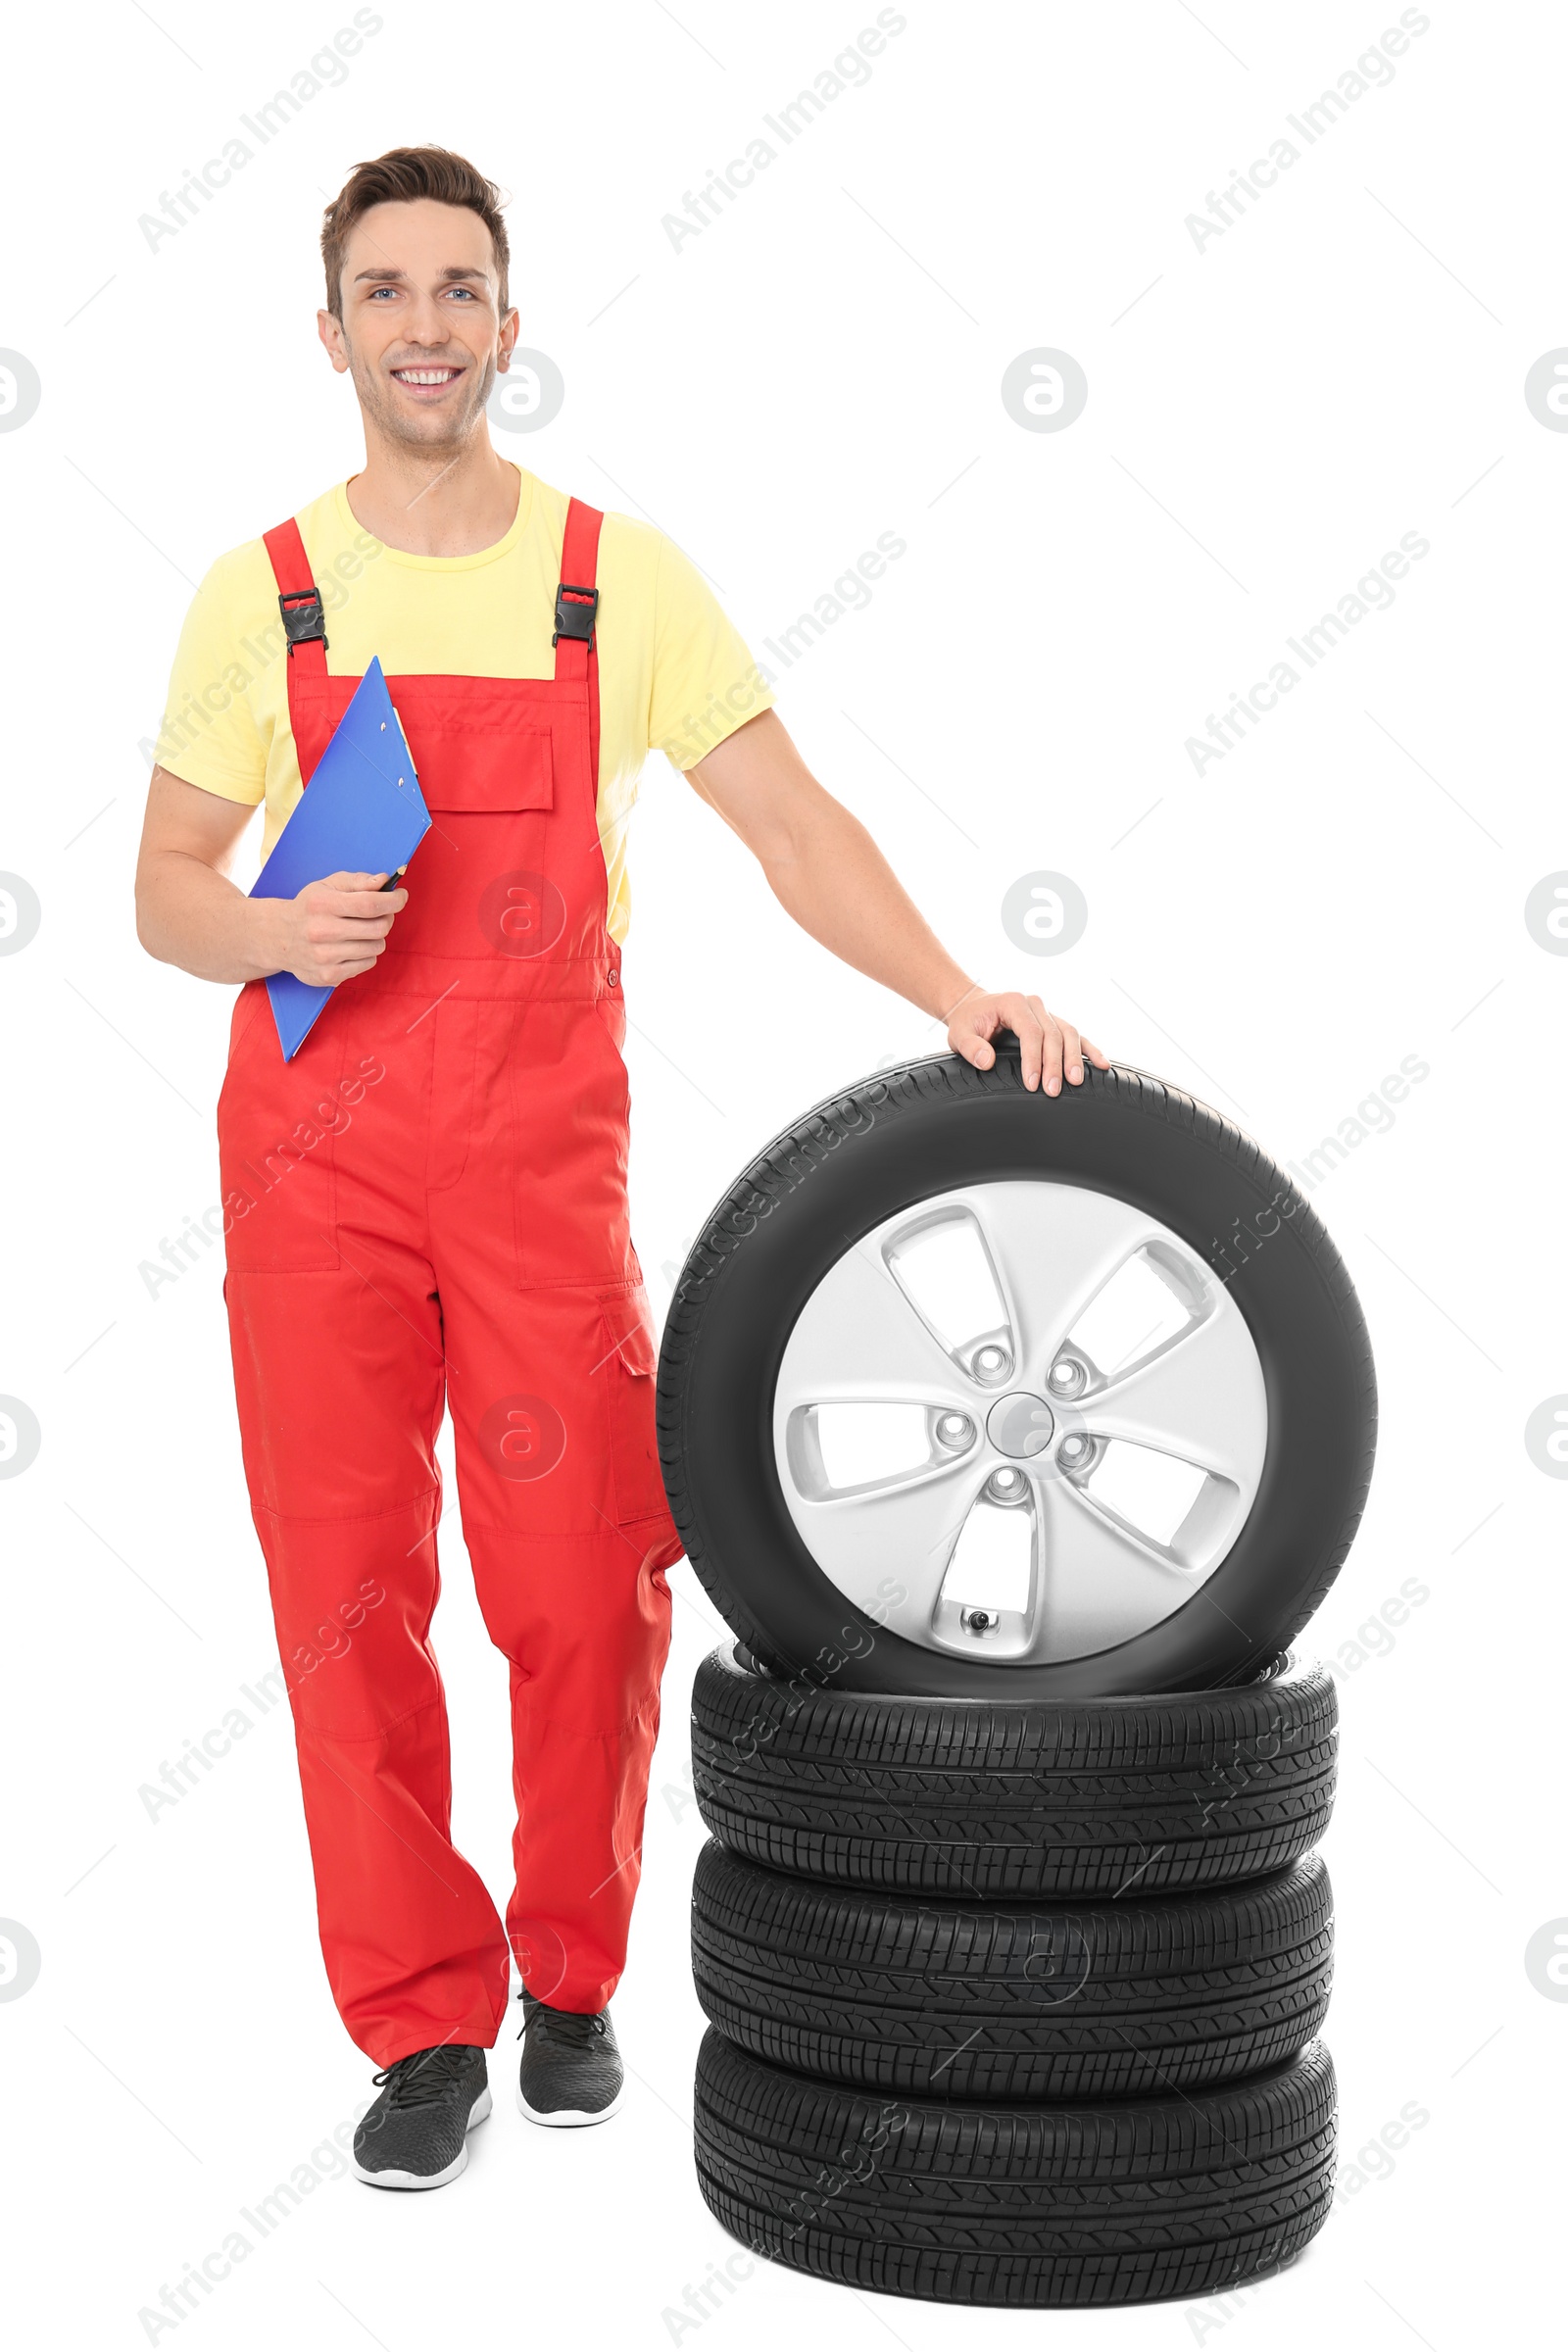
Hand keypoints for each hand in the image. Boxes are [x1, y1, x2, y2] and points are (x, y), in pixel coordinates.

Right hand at [267, 871, 407, 987]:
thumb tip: (384, 881)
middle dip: (387, 918)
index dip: (393, 900)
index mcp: (322, 904)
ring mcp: (325, 957)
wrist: (278, 937)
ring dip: (375, 937)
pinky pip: (368, 964)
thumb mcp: (328, 885)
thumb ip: (358, 881)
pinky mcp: (329, 976)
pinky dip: (366, 954)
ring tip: (360, 931)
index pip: (370, 904)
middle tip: (380, 913)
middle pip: (379, 928)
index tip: (400, 896)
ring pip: (376, 947)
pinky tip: (351, 947)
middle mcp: (322, 931)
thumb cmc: (310, 907)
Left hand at [945, 987, 1109, 1094]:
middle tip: (1053, 1090)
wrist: (973, 1007)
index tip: (1032, 1083)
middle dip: (1054, 1064)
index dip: (1034, 1058)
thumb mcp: (959, 1034)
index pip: (1031, 1031)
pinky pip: (1075, 1036)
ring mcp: (1047, 1013)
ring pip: (1069, 1033)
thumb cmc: (968, 1021)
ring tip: (1076, 1082)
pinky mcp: (1054, 1024)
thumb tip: (987, 1060)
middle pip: (1053, 1034)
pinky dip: (1089, 1050)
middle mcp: (1034, 1004)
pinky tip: (1101, 1065)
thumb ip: (971, 1047)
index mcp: (1014, 1002)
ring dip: (1074, 1059)